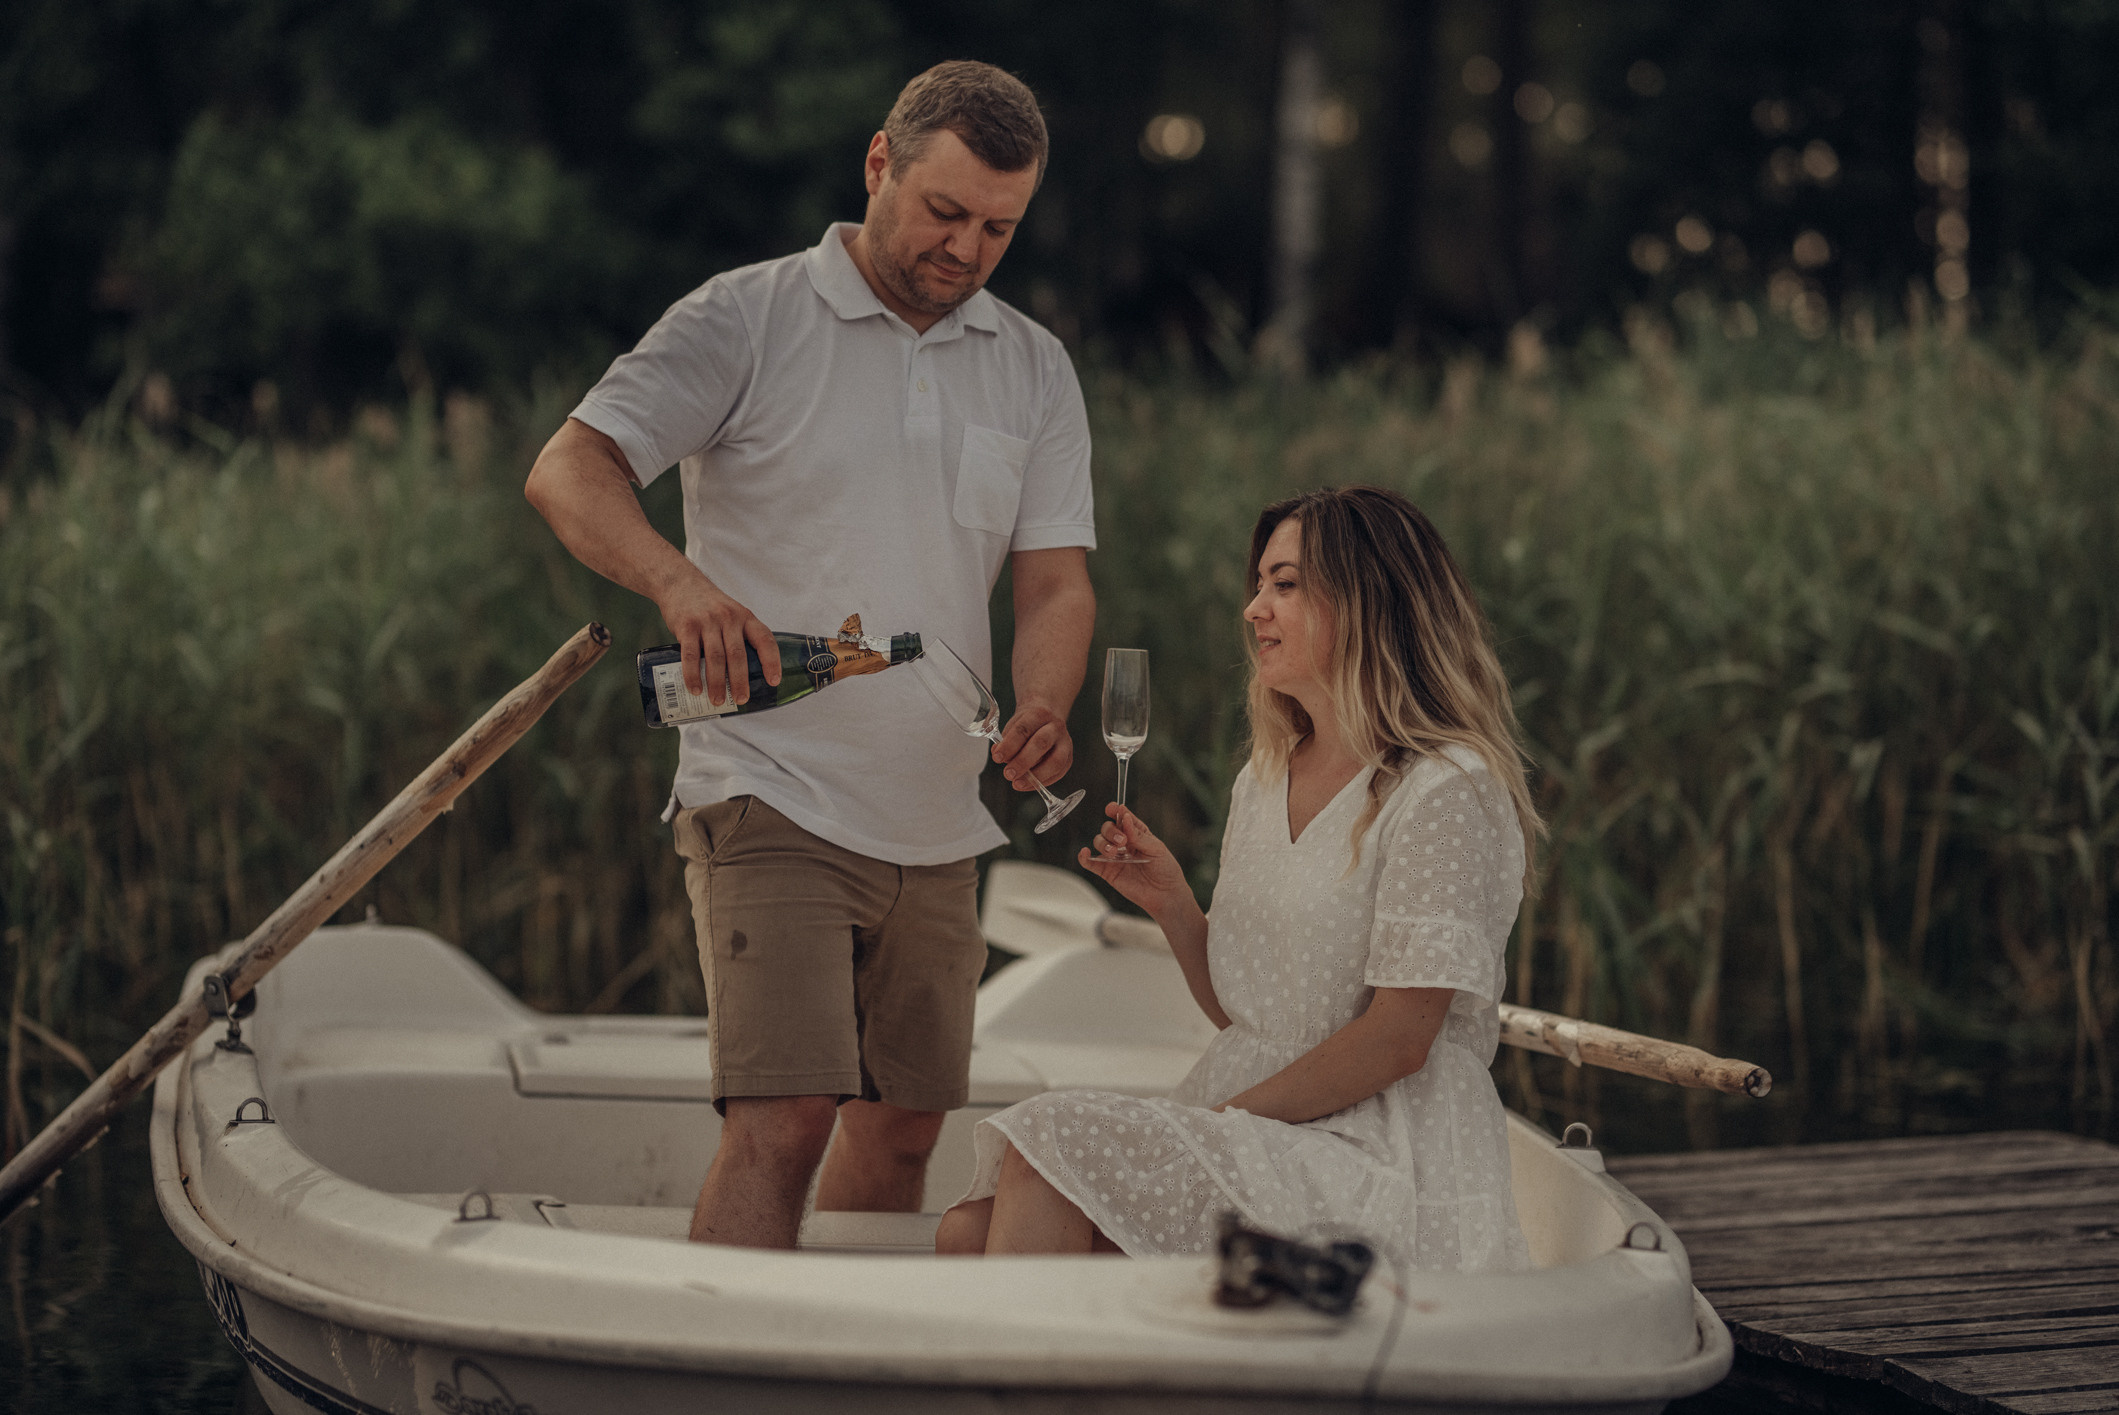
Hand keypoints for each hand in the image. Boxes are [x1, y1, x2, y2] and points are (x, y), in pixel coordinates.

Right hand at [657, 569, 780, 704]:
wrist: (680, 583)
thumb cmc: (710, 606)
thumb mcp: (731, 612)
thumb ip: (738, 635)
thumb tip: (745, 675)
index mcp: (745, 617)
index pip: (765, 639)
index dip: (772, 661)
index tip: (774, 681)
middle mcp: (728, 618)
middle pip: (738, 655)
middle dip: (740, 681)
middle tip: (741, 700)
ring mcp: (707, 621)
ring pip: (715, 658)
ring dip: (717, 683)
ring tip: (718, 701)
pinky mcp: (687, 626)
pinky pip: (691, 655)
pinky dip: (693, 675)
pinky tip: (695, 689)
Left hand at [992, 704, 1072, 789]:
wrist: (1048, 717)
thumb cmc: (1027, 724)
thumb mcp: (1013, 725)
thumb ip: (1006, 741)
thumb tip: (998, 755)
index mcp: (1039, 714)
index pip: (1023, 729)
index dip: (1009, 745)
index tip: (997, 758)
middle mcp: (1055, 727)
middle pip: (1041, 743)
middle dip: (1022, 761)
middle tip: (1008, 774)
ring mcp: (1065, 742)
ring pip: (1056, 761)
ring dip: (1036, 776)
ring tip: (1018, 784)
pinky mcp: (1069, 757)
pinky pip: (1059, 773)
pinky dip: (1043, 782)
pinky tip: (1028, 785)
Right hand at [1078, 805, 1188, 914]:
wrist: (1165, 894)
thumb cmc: (1165, 869)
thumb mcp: (1156, 848)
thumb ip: (1139, 835)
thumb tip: (1125, 817)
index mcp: (1136, 833)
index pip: (1122, 817)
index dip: (1115, 810)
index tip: (1112, 808)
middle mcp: (1123, 843)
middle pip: (1107, 828)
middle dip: (1111, 831)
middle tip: (1122, 841)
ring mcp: (1114, 857)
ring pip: (1099, 842)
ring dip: (1103, 843)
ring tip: (1114, 852)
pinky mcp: (1108, 872)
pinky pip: (1091, 863)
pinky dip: (1084, 857)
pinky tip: (1085, 853)